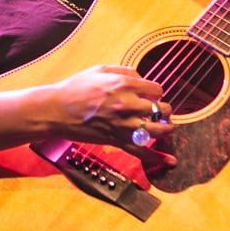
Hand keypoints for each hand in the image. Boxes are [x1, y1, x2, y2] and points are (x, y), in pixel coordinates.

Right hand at [49, 65, 175, 162]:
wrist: (58, 110)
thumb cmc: (76, 88)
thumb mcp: (100, 69)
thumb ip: (124, 70)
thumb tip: (141, 77)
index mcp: (125, 85)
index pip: (157, 89)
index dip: (155, 92)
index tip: (150, 94)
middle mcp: (128, 105)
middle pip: (161, 109)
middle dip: (162, 109)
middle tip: (158, 110)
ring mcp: (124, 125)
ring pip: (159, 130)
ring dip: (166, 128)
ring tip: (165, 126)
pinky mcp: (118, 140)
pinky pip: (142, 152)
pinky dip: (158, 157)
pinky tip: (171, 161)